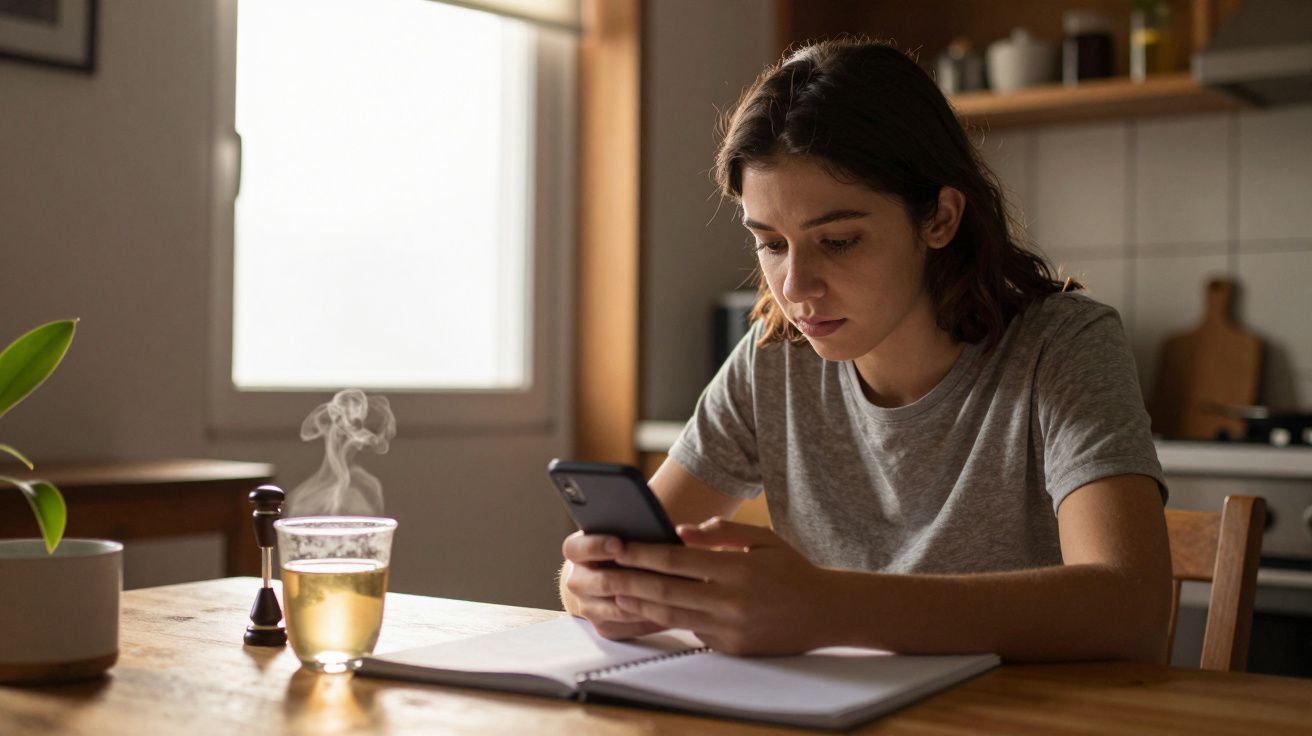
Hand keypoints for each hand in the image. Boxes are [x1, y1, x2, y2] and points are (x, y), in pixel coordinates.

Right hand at [560, 531, 665, 639]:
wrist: (612, 574)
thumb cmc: (625, 546)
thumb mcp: (623, 531)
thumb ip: (632, 527)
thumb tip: (663, 528)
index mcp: (576, 551)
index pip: (575, 548)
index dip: (596, 546)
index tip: (619, 544)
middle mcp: (577, 581)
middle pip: (599, 583)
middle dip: (629, 579)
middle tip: (656, 574)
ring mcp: (588, 607)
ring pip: (617, 608)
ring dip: (646, 602)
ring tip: (674, 594)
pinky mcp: (604, 627)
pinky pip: (628, 627)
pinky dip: (651, 619)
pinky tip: (673, 610)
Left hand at [609, 517, 835, 655]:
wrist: (826, 612)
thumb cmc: (791, 569)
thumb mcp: (762, 538)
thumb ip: (721, 531)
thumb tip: (679, 531)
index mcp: (737, 569)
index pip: (676, 560)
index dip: (642, 554)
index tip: (618, 547)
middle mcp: (731, 601)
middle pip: (666, 591)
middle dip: (629, 580)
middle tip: (603, 572)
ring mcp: (730, 629)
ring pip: (672, 616)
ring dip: (640, 604)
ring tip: (615, 593)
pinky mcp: (731, 648)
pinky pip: (693, 631)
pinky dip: (671, 618)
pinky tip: (650, 608)